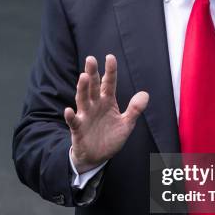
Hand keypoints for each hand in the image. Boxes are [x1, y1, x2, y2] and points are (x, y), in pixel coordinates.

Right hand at [64, 54, 148, 172]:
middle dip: (92, 73)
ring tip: (83, 77)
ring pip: (83, 99)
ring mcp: (85, 115)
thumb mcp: (126, 124)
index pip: (109, 83)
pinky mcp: (78, 128)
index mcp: (107, 101)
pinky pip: (73, 121)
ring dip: (82, 89)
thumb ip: (135, 109)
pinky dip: (70, 116)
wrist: (97, 156)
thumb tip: (145, 94)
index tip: (110, 57)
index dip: (110, 71)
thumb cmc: (110, 138)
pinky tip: (68, 110)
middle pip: (93, 86)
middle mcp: (95, 105)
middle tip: (91, 59)